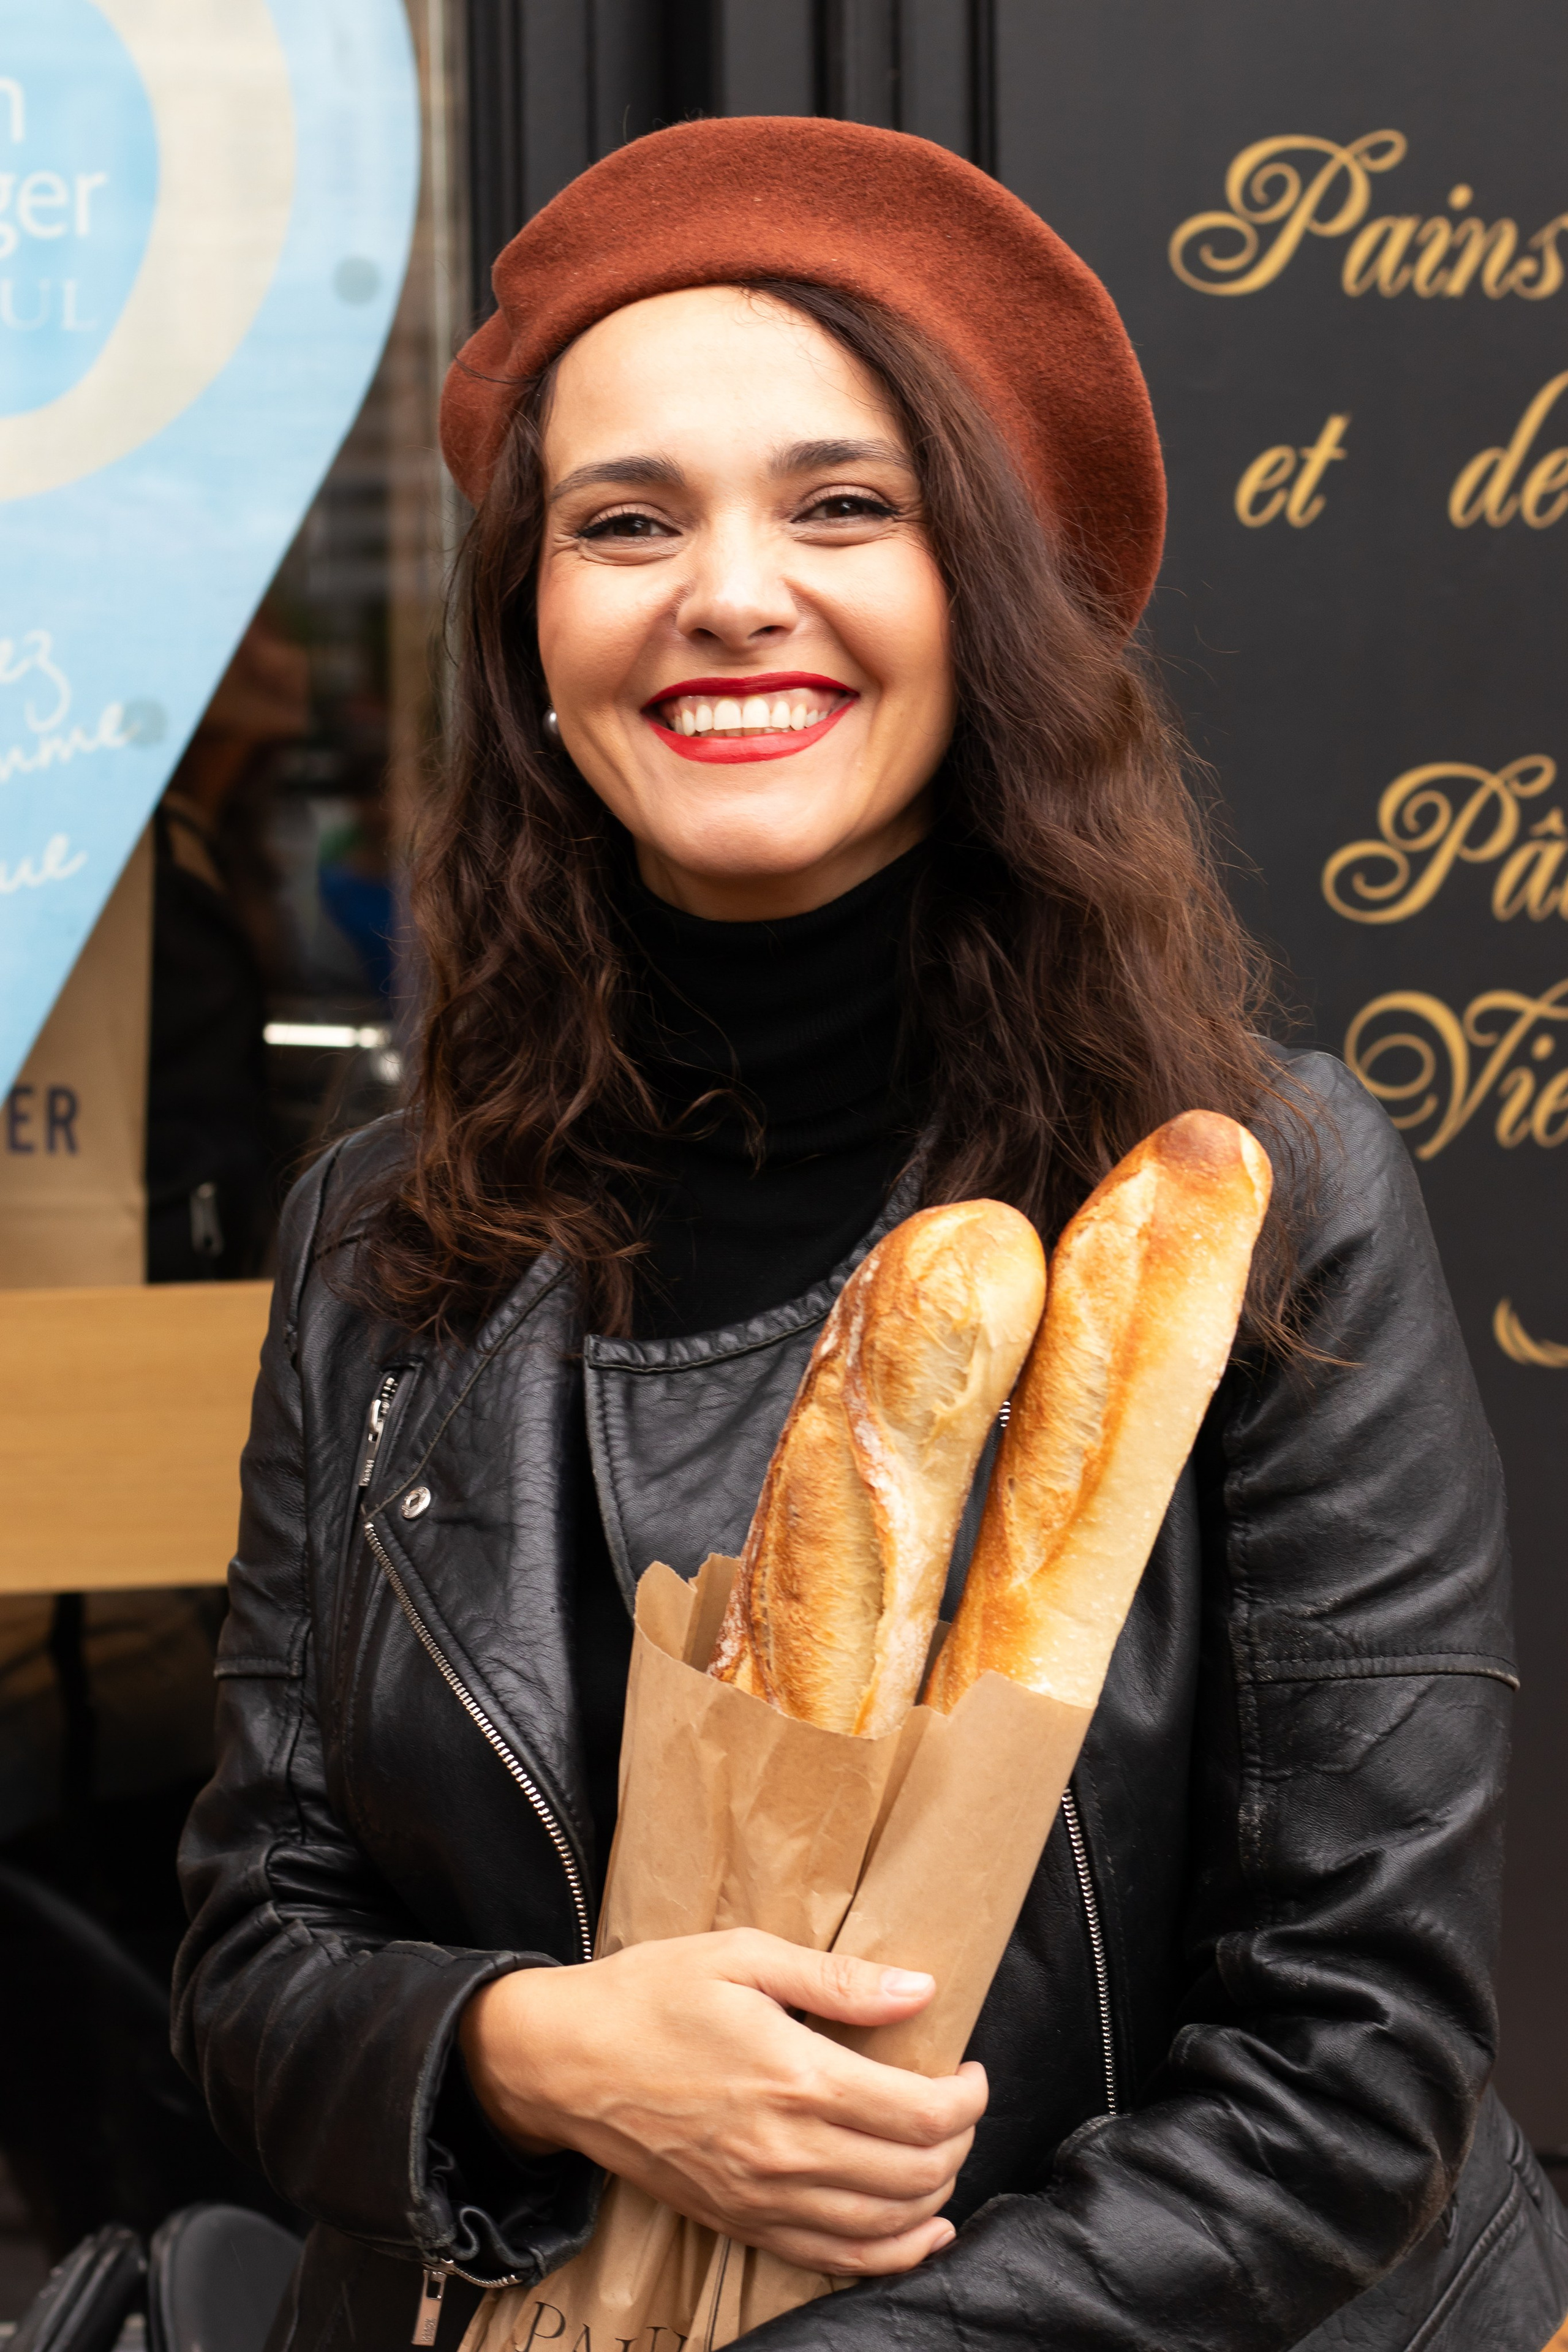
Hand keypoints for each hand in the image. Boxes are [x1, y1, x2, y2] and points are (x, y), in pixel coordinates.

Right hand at [459, 1929, 986, 2275]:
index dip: (967, 2098)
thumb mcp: (743, 1956)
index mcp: (795, 2077)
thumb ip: (837, 1981)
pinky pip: (833, 2258)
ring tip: (945, 2155)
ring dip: (935, 2196)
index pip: (920, 2114)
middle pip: (914, 2173)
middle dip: (958, 2142)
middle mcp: (787, 2151)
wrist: (566, 2062)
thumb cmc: (652, 1995)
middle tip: (960, 2104)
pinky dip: (890, 2254)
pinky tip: (920, 2232)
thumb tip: (920, 1990)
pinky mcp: (740, 2222)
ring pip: (884, 2225)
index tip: (970, 2071)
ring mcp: (762, 2198)